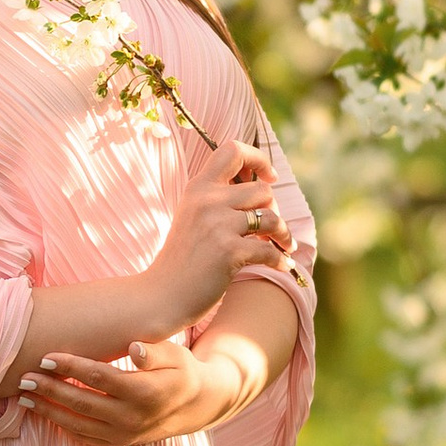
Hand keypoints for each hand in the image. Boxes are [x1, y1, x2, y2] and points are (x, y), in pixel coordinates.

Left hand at [19, 337, 238, 445]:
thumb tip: (133, 348)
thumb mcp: (174, 355)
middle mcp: (133, 417)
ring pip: (78, 424)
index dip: (70, 367)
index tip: (46, 356)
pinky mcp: (119, 443)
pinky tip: (43, 412)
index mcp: (146, 392)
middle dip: (50, 389)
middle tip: (24, 376)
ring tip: (24, 396)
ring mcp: (125, 434)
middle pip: (82, 403)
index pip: (99, 378)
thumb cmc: (180, 370)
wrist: (196, 406)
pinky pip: (84, 437)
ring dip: (48, 411)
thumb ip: (153, 352)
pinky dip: (61, 426)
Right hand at [141, 130, 296, 334]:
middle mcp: (207, 200)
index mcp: (198, 188)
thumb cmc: (182, 260)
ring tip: (284, 246)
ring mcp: (217, 225)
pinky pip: (270, 249)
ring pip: (271, 217)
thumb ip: (219, 199)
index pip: (233, 150)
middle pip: (262, 190)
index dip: (259, 159)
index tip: (269, 178)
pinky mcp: (228, 251)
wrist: (160, 295)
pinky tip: (282, 265)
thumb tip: (264, 189)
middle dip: (273, 210)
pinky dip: (281, 259)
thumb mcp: (193, 217)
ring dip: (283, 234)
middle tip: (271, 230)